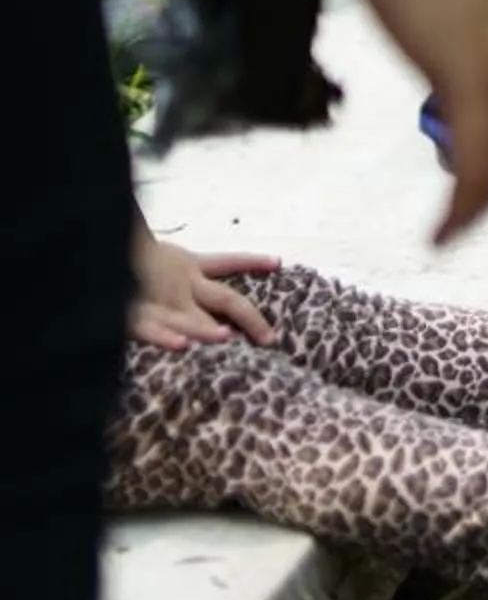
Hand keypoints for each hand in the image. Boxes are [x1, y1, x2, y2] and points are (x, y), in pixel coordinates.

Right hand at [130, 229, 277, 350]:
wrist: (98, 254)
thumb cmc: (129, 258)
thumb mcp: (164, 253)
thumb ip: (193, 260)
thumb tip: (248, 256)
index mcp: (188, 265)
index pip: (230, 262)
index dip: (254, 262)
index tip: (278, 263)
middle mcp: (182, 284)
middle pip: (226, 300)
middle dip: (250, 319)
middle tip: (270, 339)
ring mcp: (160, 302)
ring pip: (192, 317)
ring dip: (209, 330)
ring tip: (227, 339)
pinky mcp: (133, 316)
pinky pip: (151, 329)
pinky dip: (166, 337)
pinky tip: (183, 346)